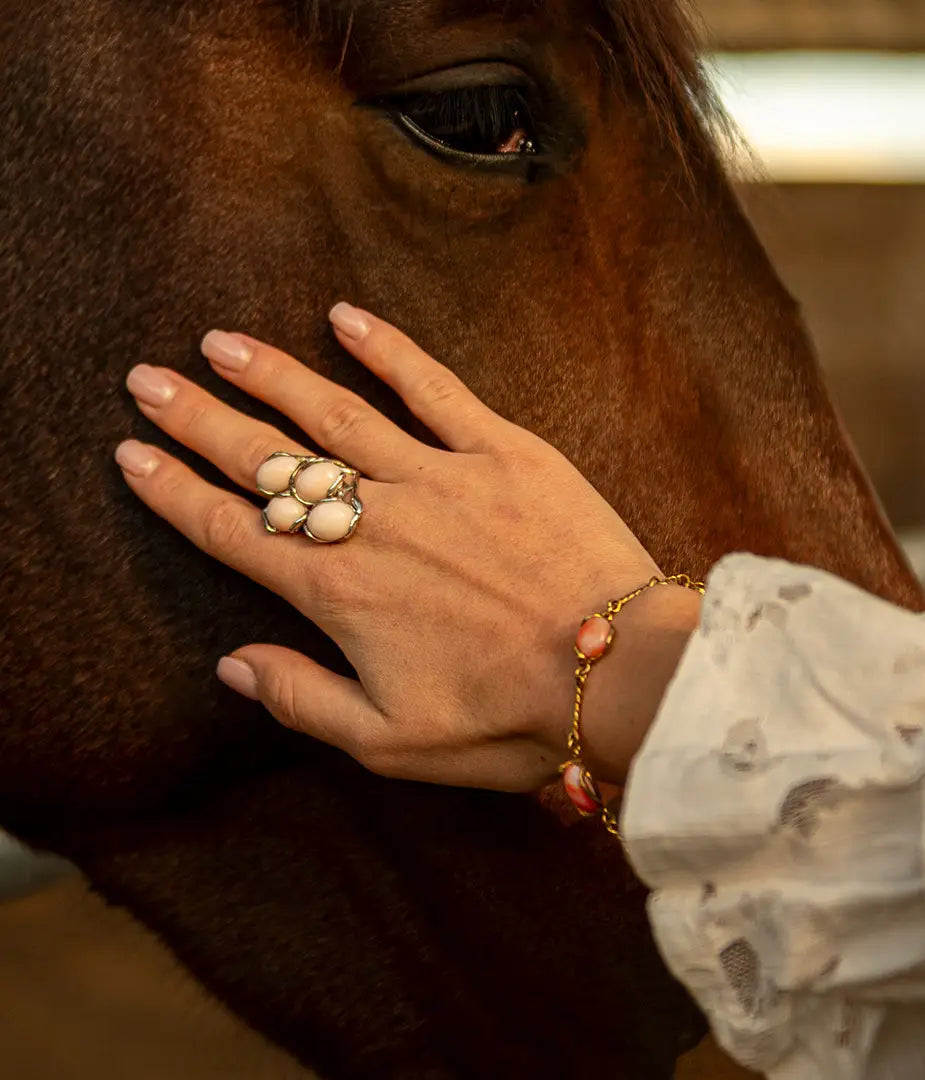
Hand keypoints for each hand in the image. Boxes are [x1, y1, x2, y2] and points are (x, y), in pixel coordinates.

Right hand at [115, 304, 701, 791]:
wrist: (616, 673)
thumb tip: (233, 664)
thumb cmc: (506, 716)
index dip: (175, 492)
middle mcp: (375, 522)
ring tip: (221, 342)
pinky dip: (387, 348)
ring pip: (333, 411)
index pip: (233, 531)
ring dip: (270, 373)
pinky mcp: (502, 450)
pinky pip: (433, 386)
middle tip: (148, 381)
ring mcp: (438, 476)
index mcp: (340, 592)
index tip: (132, 456)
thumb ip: (302, 698)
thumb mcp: (389, 741)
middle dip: (199, 419)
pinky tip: (344, 316)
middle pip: (267, 460)